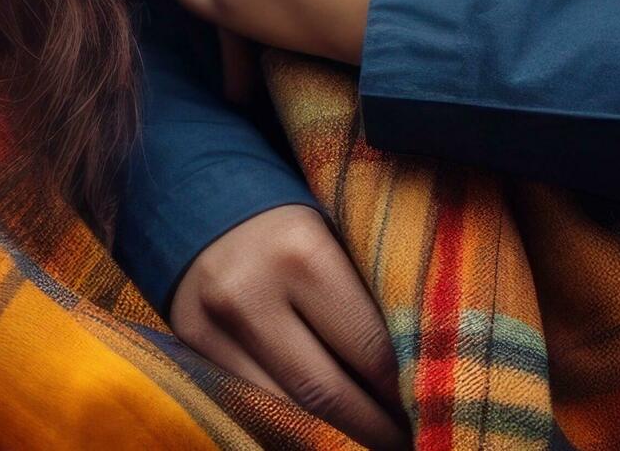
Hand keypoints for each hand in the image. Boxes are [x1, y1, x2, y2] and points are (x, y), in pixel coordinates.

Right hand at [170, 205, 406, 449]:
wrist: (200, 192)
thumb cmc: (291, 221)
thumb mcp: (336, 238)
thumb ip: (366, 300)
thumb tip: (415, 376)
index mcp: (300, 253)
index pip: (370, 350)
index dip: (406, 392)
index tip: (431, 410)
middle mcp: (248, 291)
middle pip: (326, 392)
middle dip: (373, 426)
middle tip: (407, 439)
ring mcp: (211, 323)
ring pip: (285, 407)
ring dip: (332, 428)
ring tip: (369, 432)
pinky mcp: (189, 343)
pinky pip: (249, 398)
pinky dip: (290, 415)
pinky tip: (320, 419)